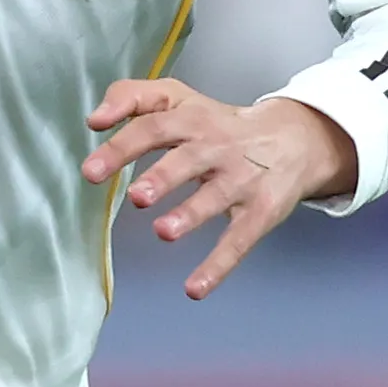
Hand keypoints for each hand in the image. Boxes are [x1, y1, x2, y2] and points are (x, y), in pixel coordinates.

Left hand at [81, 79, 356, 300]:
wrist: (296, 138)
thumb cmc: (219, 124)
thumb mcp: (178, 98)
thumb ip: (132, 98)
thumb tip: (94, 119)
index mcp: (191, 119)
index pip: (154, 127)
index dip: (122, 148)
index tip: (91, 171)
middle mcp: (216, 148)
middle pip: (188, 159)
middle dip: (163, 177)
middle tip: (138, 196)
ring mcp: (241, 181)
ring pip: (215, 198)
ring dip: (190, 215)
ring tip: (163, 232)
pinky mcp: (260, 212)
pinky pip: (238, 241)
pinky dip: (218, 266)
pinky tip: (194, 288)